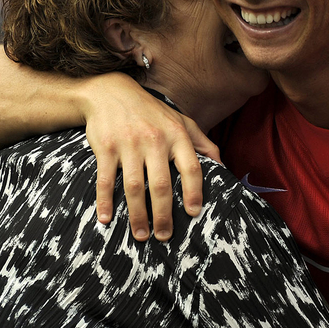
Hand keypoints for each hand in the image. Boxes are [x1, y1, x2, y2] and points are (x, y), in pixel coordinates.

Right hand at [81, 75, 220, 239]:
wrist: (110, 91)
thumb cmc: (150, 111)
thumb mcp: (180, 120)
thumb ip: (203, 143)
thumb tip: (223, 167)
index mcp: (176, 134)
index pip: (191, 167)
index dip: (194, 192)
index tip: (194, 213)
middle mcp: (154, 139)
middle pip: (161, 185)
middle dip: (164, 215)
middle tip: (165, 236)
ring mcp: (128, 144)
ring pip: (134, 187)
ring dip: (138, 215)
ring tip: (141, 235)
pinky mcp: (106, 147)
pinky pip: (105, 180)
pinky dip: (105, 202)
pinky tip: (107, 219)